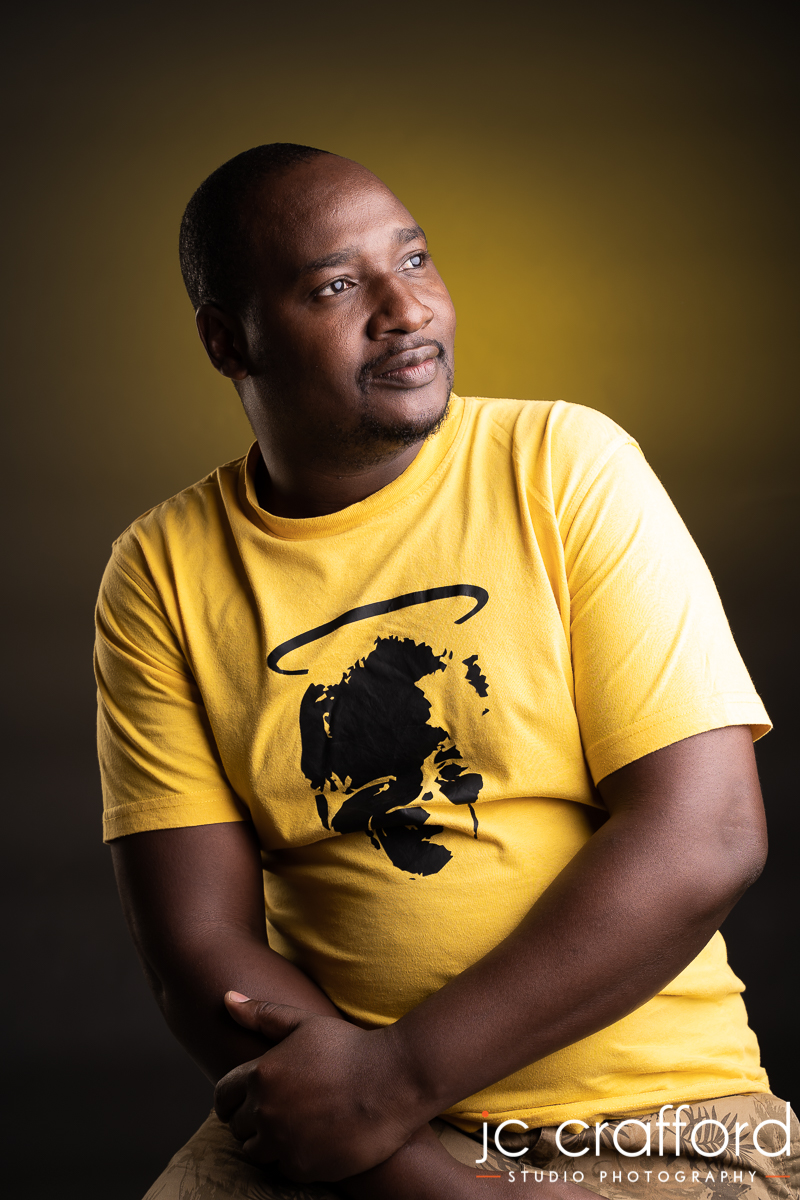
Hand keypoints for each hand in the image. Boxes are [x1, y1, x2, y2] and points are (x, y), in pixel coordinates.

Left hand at [214, 992, 420, 1180]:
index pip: (222, 1096)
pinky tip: (311, 1141)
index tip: (243, 1101)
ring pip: (255, 1152)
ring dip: (267, 1142)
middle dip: (252, 1119)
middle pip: (238, 1127)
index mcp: (260, 1074)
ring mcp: (283, 1142)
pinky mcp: (303, 1168)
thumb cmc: (350, 1047)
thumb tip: (226, 998)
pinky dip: (291, 1158)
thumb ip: (262, 1014)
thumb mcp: (305, 1022)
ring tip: (293, 1128)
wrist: (394, 1081)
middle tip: (278, 1111)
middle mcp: (265, 1111)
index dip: (230, 1099)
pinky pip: (282, 1169)